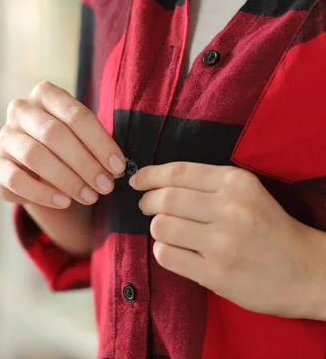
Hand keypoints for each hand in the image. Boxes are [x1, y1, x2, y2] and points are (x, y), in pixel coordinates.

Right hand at [0, 81, 125, 208]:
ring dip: (67, 179)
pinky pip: (17, 179)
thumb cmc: (66, 146)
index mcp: (46, 94)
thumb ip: (98, 147)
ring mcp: (5, 136)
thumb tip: (117, 169)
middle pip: (54, 134)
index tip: (118, 167)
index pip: (76, 115)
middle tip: (106, 186)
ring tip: (90, 197)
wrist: (34, 165)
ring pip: (35, 155)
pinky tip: (64, 202)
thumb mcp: (82, 138)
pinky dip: (43, 193)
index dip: (100, 143)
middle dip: (85, 163)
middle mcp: (21, 110)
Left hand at [130, 162, 325, 318]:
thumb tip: (154, 181)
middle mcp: (230, 209)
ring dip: (157, 228)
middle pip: (164, 199)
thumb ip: (207, 185)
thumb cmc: (269, 229)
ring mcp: (223, 243)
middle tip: (147, 207)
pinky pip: (167, 255)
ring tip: (168, 232)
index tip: (137, 181)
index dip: (149, 176)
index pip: (178, 172)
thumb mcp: (247, 193)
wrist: (308, 271)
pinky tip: (176, 251)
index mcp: (236, 183)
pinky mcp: (216, 273)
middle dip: (147, 202)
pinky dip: (163, 251)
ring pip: (161, 226)